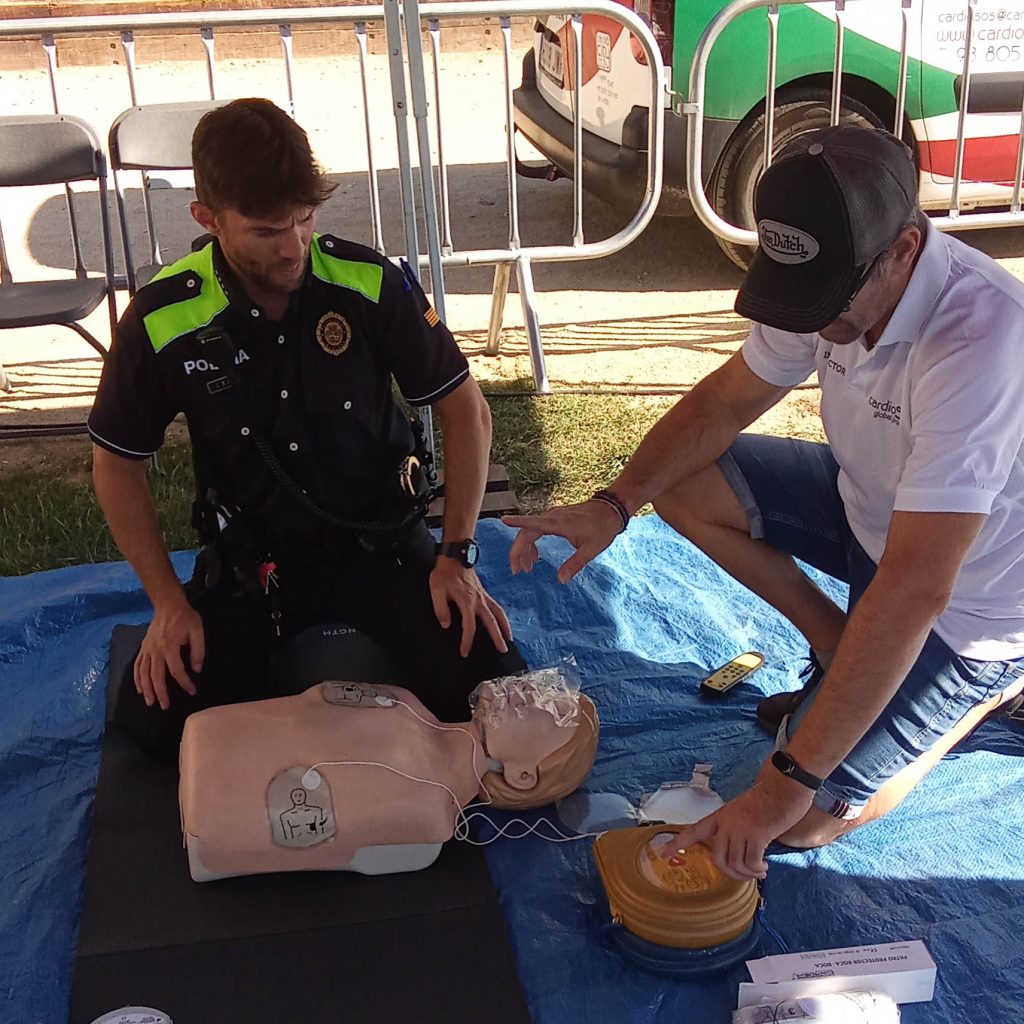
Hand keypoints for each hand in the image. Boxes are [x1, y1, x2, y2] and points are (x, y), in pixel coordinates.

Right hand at [134, 598, 205, 710]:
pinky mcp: (143, 647)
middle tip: (165, 706)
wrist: (168, 604)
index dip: (184, 683)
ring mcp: (147, 649)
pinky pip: (137, 665)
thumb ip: (198, 651)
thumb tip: (196, 669)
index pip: (176, 671)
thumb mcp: (197, 631)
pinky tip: (140, 688)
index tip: (192, 691)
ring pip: (144, 673)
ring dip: (147, 689)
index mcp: (170, 647)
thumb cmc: (185, 617)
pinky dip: (137, 678)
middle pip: (156, 676)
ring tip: (150, 702)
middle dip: (160, 693)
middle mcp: (156, 650)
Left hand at [430, 558, 512, 656]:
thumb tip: (446, 624)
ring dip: (505, 626)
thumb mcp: (437, 590)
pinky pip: (496, 606)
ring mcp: (483, 595)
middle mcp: (478, 600)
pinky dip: (502, 615)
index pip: (469, 626)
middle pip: (491, 622)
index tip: (465, 652)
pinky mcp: (483, 592)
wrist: (455, 556)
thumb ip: (441, 609)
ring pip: (498, 613)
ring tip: (509, 638)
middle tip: (503, 650)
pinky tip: (502, 621)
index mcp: (466, 601)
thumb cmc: (445, 572)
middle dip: (497, 637)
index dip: (467, 641)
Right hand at [502, 499, 623, 583]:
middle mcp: (552, 517)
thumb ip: (574, 564)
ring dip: (525, 548)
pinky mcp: (556, 517)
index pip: (533, 523)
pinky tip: (536, 556)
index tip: (503, 521)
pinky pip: (537, 529)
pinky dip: (533, 543)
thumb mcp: (591, 549)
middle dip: (518, 551)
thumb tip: (560, 580)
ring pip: (531, 531)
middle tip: (516, 571)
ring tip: (526, 568)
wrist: (611, 509)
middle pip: (527, 532)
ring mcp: (553, 516)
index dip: (517, 522)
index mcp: (559, 523)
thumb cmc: (603, 528)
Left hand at [672, 761, 815, 880]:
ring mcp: (741, 829)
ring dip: (747, 874)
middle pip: (717, 857)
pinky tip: (764, 867)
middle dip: (730, 873)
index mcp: (721, 816)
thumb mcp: (744, 810)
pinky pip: (751, 862)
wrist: (784, 787)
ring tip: (759, 871)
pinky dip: (757, 870)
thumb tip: (739, 847)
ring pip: (734, 863)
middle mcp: (727, 823)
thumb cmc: (768, 799)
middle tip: (744, 875)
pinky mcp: (757, 834)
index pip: (694, 830)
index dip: (677, 843)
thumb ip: (737, 827)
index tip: (661, 853)